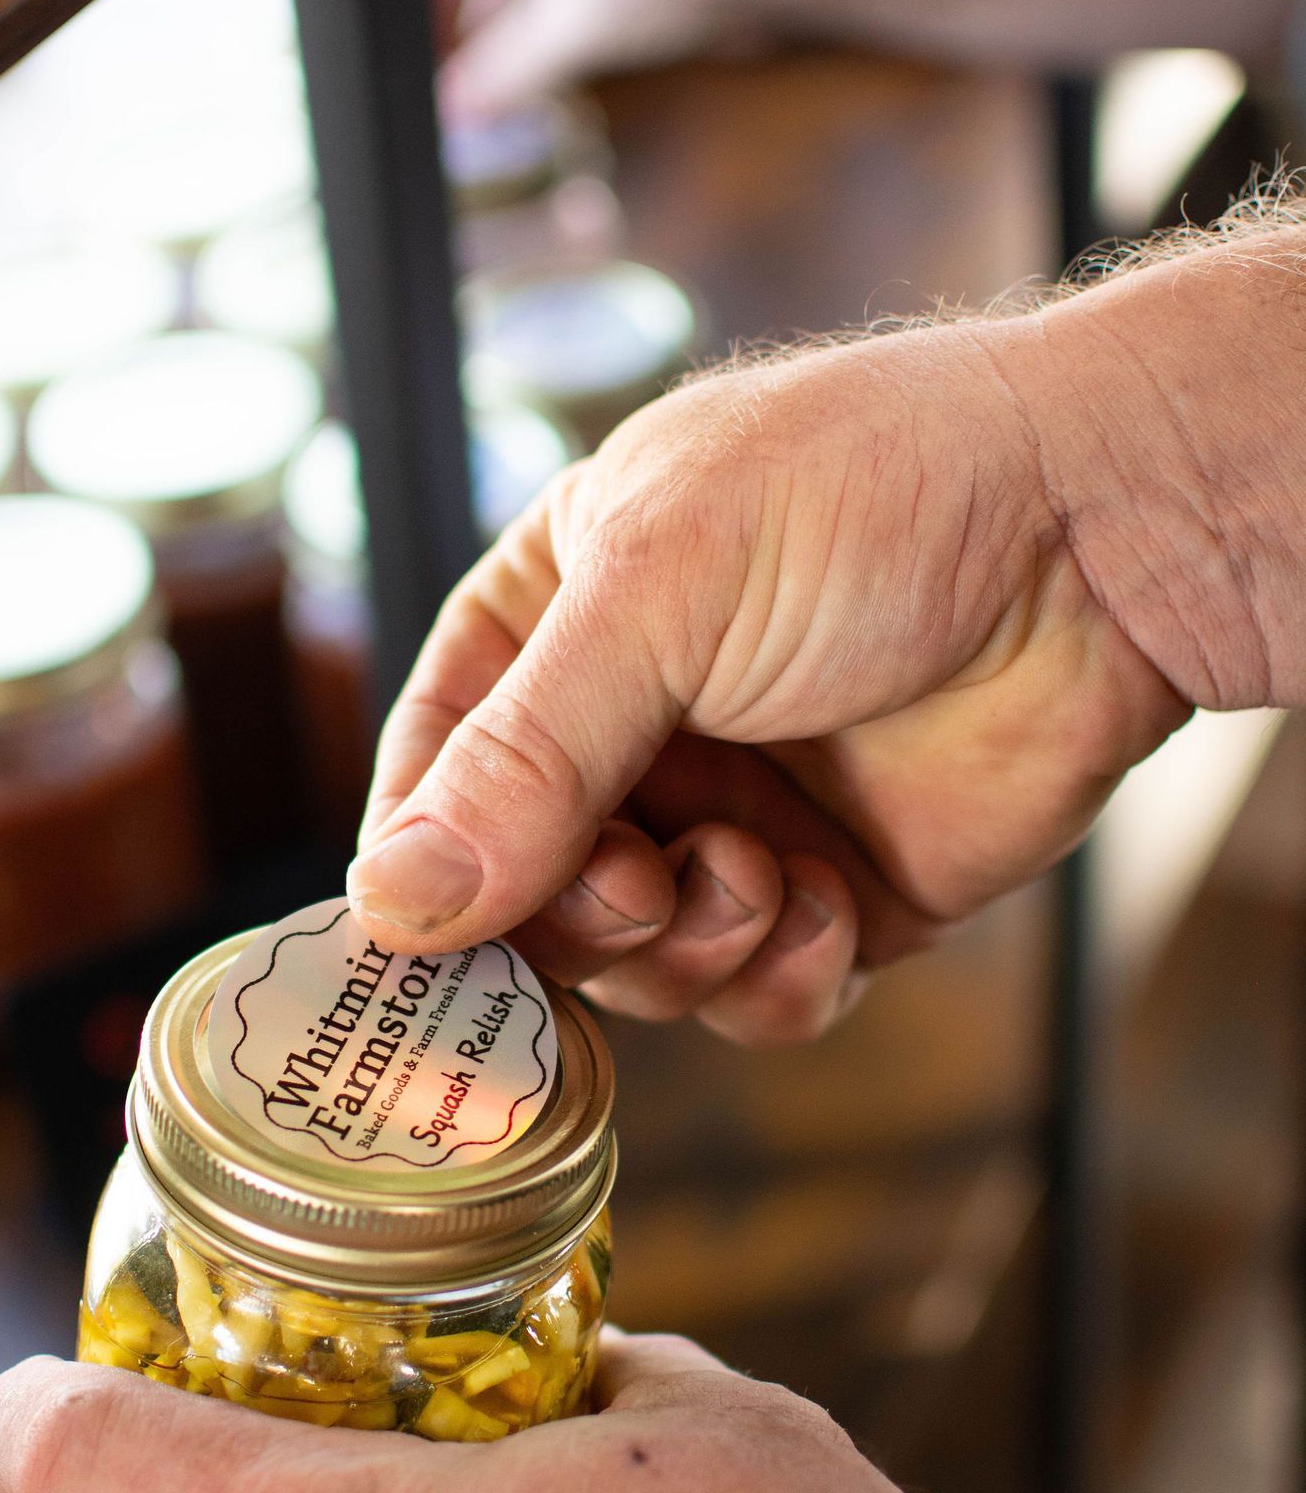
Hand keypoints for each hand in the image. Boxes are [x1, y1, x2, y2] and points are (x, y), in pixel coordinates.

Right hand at [349, 310, 1187, 1045]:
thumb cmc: (878, 497)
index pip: (431, 766)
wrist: (1098, 538)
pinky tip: (824, 906)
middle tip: (640, 885)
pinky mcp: (831, 894)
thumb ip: (525, 756)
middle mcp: (634, 729)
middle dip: (577, 911)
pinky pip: (753, 995)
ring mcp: (732, 814)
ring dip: (683, 946)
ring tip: (756, 869)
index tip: (414, 941)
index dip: (420, 859)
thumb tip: (392, 901)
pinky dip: (774, 977)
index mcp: (559, 620)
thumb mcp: (663, 592)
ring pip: (636, 964)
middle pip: (525, 892)